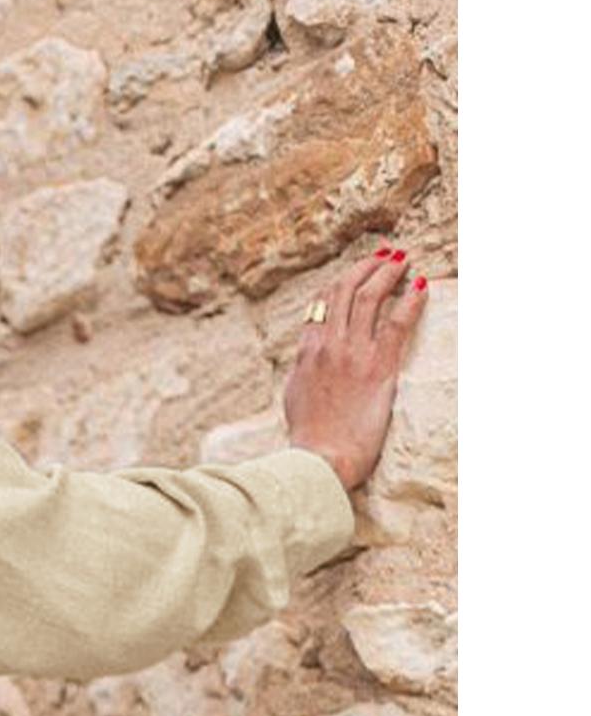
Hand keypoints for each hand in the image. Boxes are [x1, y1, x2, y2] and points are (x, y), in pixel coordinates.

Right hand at [284, 250, 429, 490]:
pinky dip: (410, 299)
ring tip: (402, 259)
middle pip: (346, 290)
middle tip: (384, 255)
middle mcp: (329, 344)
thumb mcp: (295, 397)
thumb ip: (303, 370)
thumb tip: (307, 357)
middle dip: (366, 266)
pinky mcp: (379, 367)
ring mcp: (353, 353)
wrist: (320, 459)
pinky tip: (421, 285)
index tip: (355, 272)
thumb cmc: (309, 438)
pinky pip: (397, 321)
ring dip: (388, 272)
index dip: (340, 282)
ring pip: (371, 296)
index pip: (322, 303)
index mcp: (307, 351)